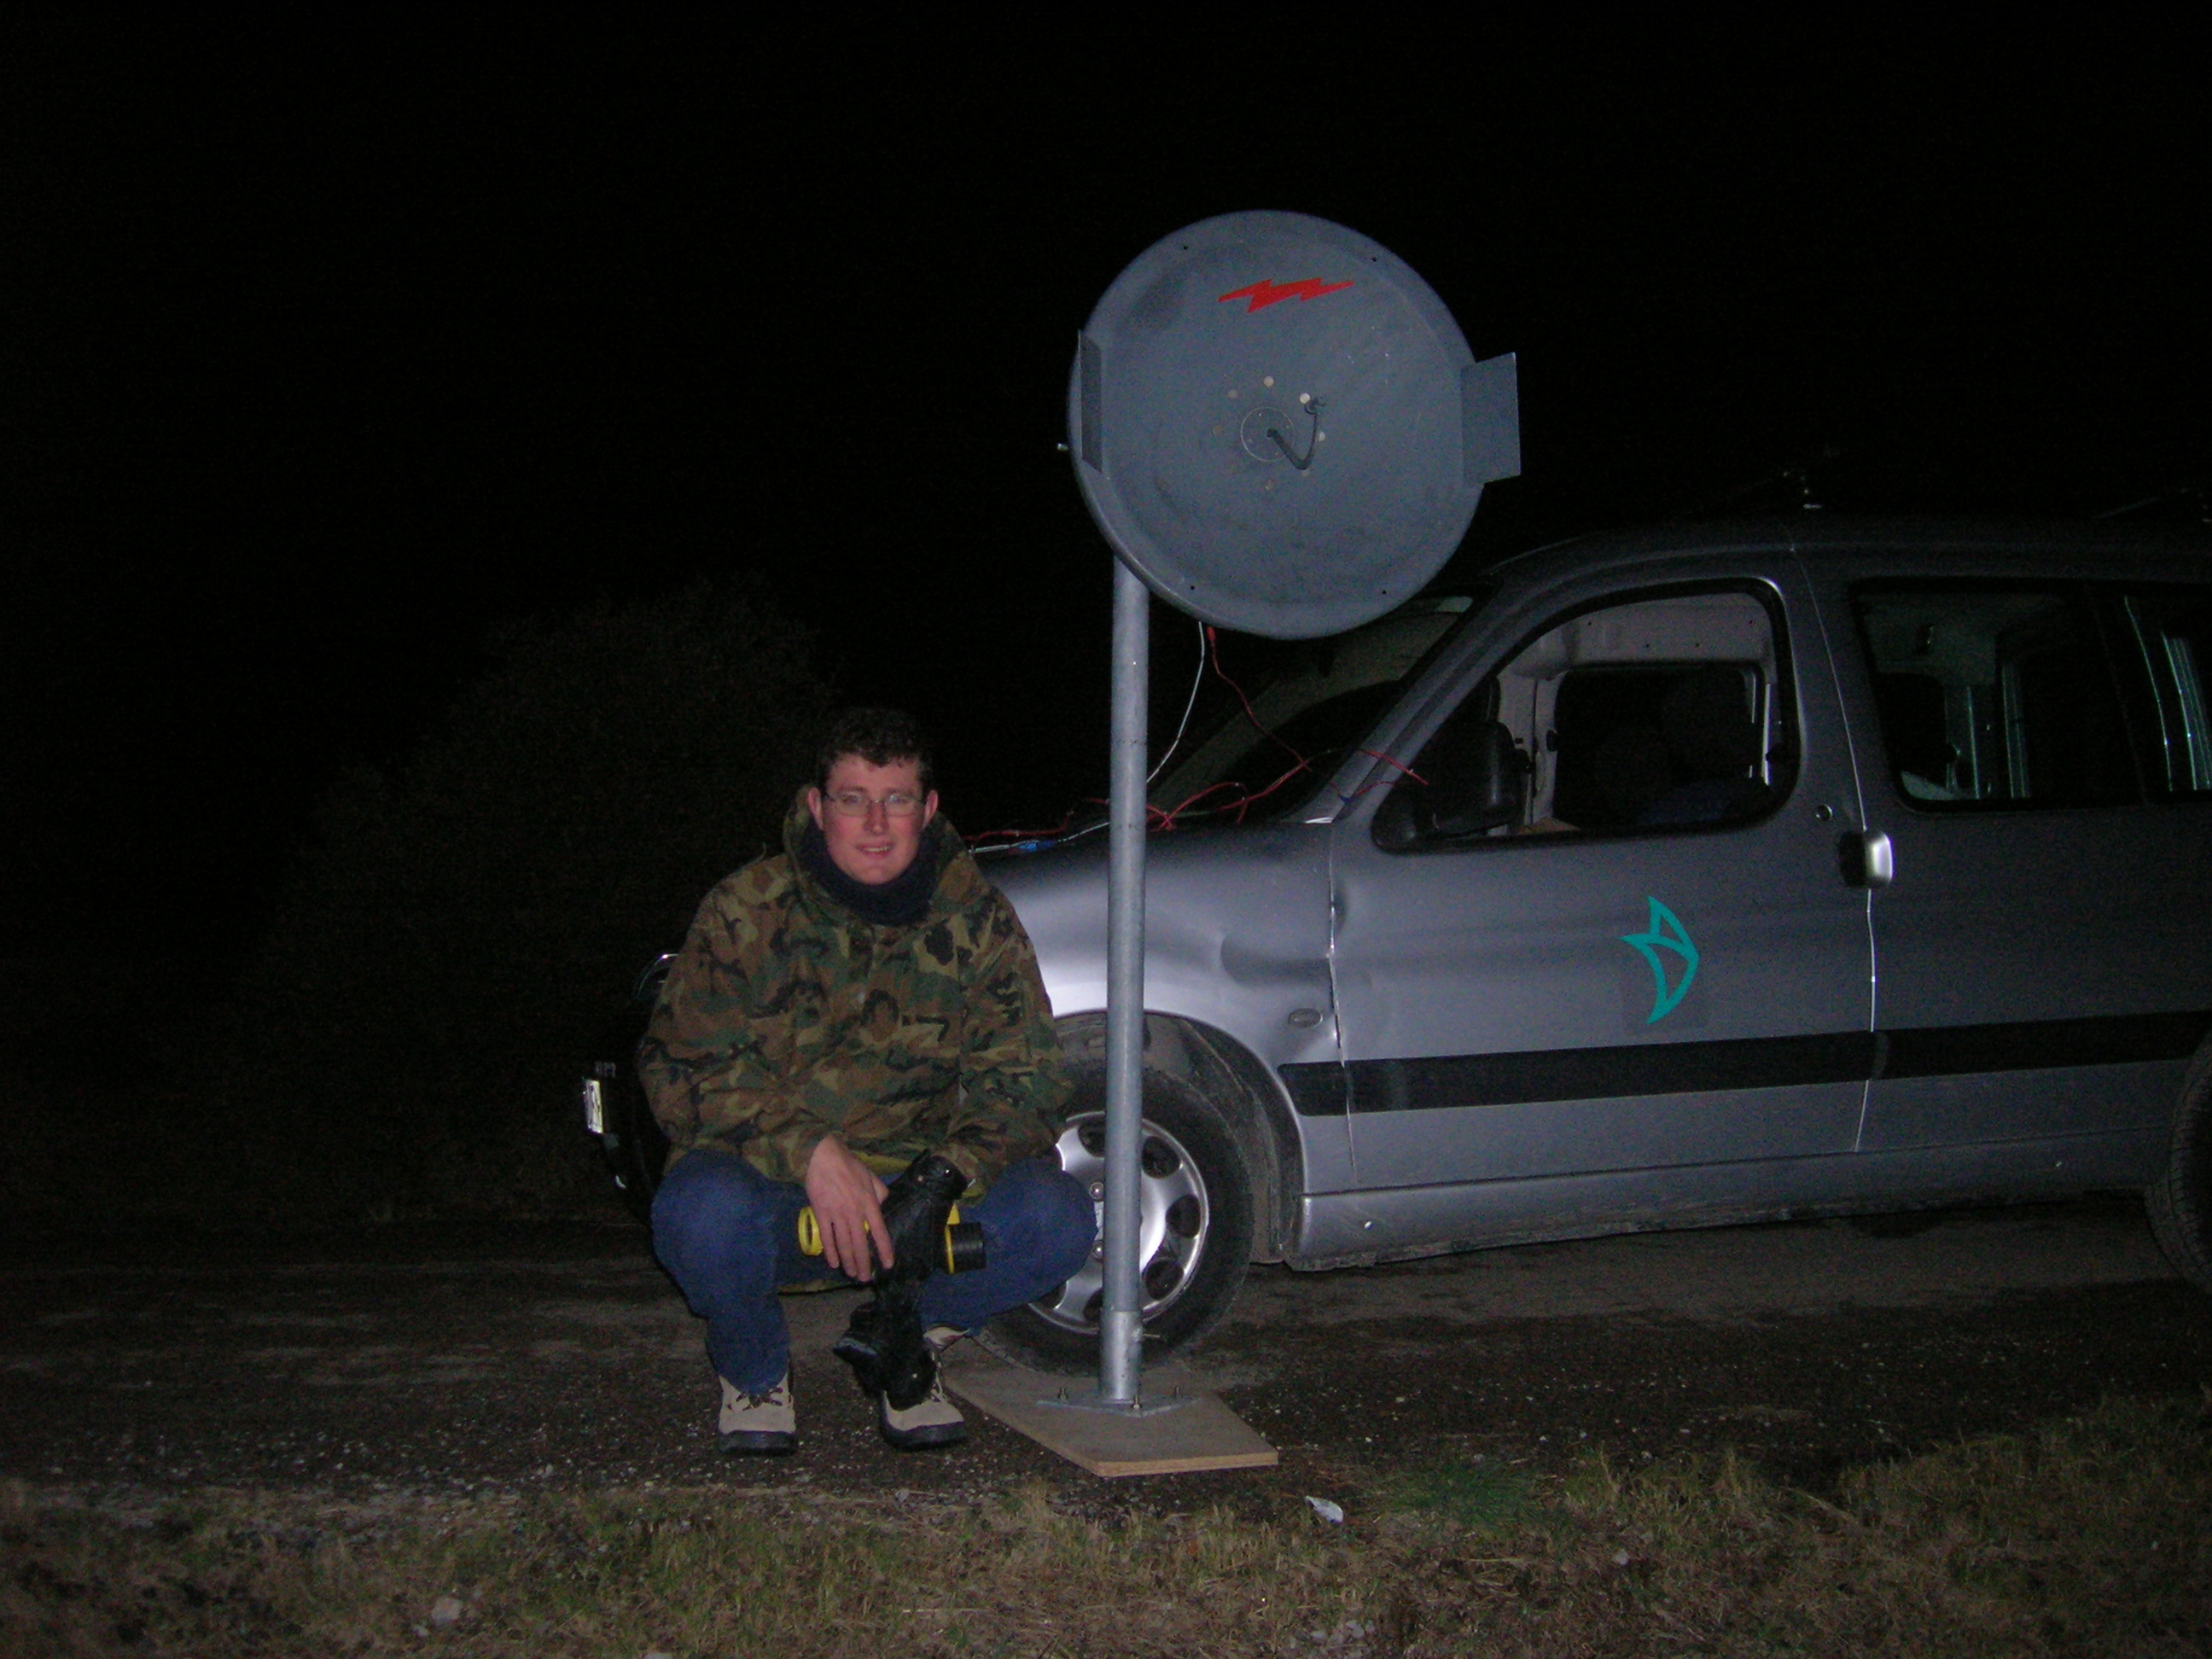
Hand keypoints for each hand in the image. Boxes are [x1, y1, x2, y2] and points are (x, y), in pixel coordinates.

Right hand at [804, 1135, 891, 1279]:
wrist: (823, 1157)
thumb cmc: (849, 1165)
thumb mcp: (871, 1176)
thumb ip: (880, 1192)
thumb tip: (883, 1206)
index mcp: (869, 1203)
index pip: (880, 1232)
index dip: (884, 1250)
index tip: (887, 1265)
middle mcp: (855, 1212)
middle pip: (861, 1244)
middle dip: (863, 1264)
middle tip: (864, 1279)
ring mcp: (837, 1214)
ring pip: (844, 1244)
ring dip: (848, 1262)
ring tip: (851, 1274)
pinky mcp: (821, 1214)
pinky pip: (827, 1237)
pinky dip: (831, 1252)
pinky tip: (834, 1263)